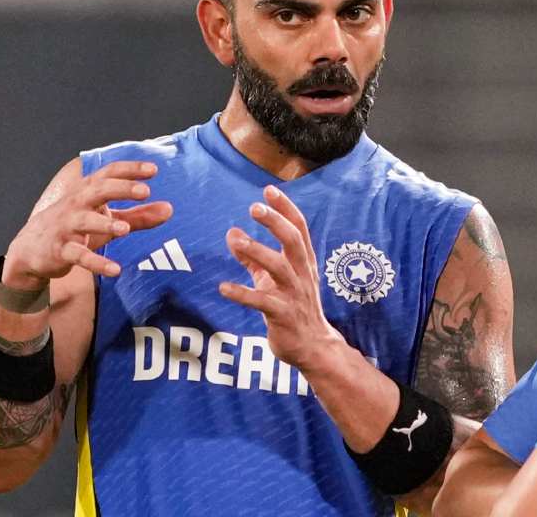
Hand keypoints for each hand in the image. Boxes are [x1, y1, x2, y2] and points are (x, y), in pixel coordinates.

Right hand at [5, 160, 172, 287]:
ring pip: (85, 221)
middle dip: (121, 188)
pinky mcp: (59, 250)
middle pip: (98, 190)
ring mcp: (66, 226)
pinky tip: (115, 270)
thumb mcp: (107, 220)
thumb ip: (138, 216)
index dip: (130, 170)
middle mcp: (76, 204)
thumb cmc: (75, 229)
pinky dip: (96, 263)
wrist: (31, 250)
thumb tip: (170, 209)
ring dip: (105, 223)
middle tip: (145, 191)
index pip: (109, 173)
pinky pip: (78, 256)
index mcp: (88, 191)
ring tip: (125, 229)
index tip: (153, 169)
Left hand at [220, 185, 343, 371]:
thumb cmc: (293, 308)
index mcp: (303, 263)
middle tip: (254, 208)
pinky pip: (262, 302)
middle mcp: (301, 274)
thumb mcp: (273, 279)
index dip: (285, 208)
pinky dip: (243, 294)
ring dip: (258, 252)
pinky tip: (223, 288)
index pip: (299, 229)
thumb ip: (252, 258)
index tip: (269, 190)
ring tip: (237, 241)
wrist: (313, 347)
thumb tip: (232, 232)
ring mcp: (294, 295)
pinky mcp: (283, 316)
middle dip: (275, 222)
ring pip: (280, 268)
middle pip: (292, 241)